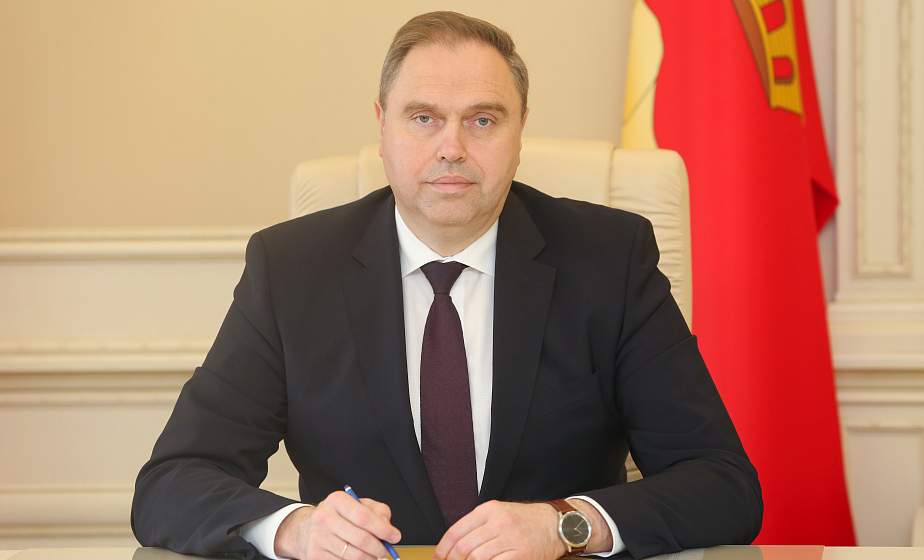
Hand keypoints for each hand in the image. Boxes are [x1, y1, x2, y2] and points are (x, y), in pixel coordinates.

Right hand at [274, 490, 400, 559]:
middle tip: (385, 551)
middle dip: (379, 548)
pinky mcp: (315, 555)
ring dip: (370, 559)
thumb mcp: (357, 505)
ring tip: (374, 556)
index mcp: (337, 501)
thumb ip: (377, 512)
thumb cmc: (338, 516)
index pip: (364, 516)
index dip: (383, 529)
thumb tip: (388, 528)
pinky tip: (360, 558)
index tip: (395, 536)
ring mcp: (318, 538)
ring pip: (354, 556)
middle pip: (361, 539)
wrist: (307, 528)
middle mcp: (325, 518)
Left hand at [433, 500, 565, 559]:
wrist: (554, 524)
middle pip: (464, 547)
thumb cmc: (525, 521)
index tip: (440, 557)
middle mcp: (498, 522)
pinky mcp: (521, 554)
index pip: (456, 531)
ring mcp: (510, 538)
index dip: (443, 548)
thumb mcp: (499, 513)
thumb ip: (477, 526)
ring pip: (477, 558)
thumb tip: (453, 546)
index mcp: (489, 510)